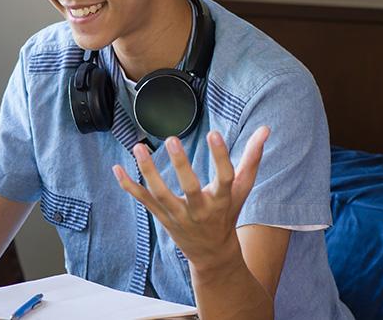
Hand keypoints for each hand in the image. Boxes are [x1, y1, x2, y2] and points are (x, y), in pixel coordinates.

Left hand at [112, 126, 268, 271]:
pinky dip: (129, 186)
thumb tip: (266, 129)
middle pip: (190, 188)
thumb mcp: (243, 188)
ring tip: (138, 147)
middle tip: (171, 140)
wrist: (212, 253)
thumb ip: (253, 157)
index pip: (224, 177)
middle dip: (181, 165)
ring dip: (148, 171)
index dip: (220, 157)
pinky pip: (143, 200)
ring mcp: (179, 215)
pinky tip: (117, 169)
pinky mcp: (162, 216)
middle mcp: (201, 209)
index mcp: (223, 200)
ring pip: (161, 194)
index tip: (214, 134)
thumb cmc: (228, 213)